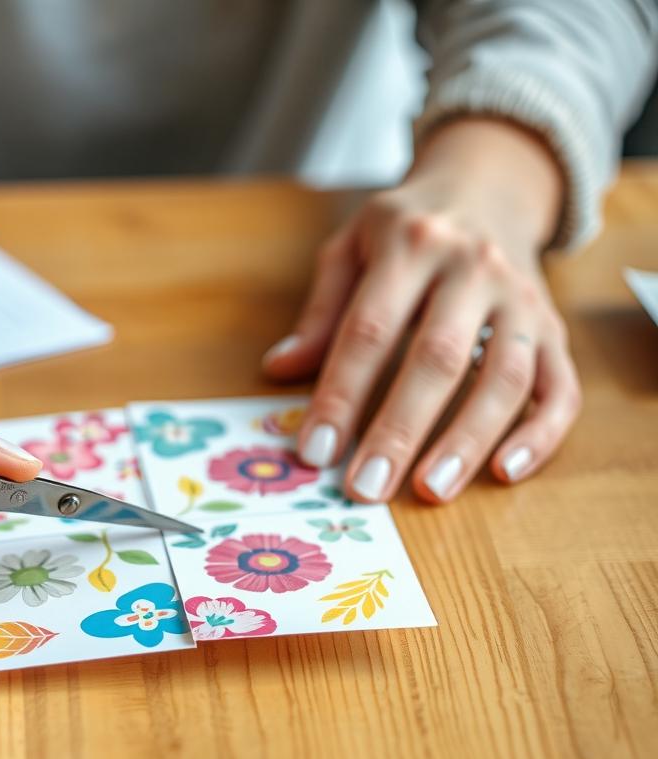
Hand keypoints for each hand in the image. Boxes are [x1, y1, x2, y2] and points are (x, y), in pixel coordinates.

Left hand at [263, 119, 581, 503]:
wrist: (490, 185)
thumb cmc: (406, 229)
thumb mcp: (350, 249)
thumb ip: (320, 312)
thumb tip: (280, 369)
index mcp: (411, 245)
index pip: (370, 329)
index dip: (341, 394)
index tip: (315, 451)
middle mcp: (475, 267)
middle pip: (438, 358)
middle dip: (400, 429)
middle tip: (367, 487)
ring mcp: (523, 299)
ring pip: (504, 376)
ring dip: (467, 441)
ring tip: (429, 491)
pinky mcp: (555, 328)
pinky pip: (560, 387)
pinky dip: (540, 433)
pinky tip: (505, 472)